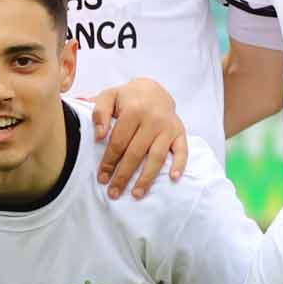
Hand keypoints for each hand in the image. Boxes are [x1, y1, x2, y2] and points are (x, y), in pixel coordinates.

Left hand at [90, 80, 188, 197]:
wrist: (153, 89)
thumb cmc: (127, 97)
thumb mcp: (109, 96)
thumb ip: (100, 113)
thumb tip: (99, 136)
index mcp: (134, 110)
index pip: (119, 142)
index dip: (109, 162)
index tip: (102, 178)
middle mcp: (153, 119)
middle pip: (136, 153)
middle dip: (123, 175)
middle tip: (114, 193)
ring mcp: (168, 127)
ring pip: (157, 156)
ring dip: (147, 177)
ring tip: (137, 194)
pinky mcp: (180, 132)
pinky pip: (182, 150)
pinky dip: (180, 164)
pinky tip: (173, 178)